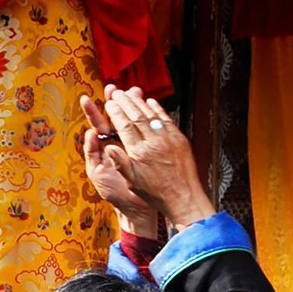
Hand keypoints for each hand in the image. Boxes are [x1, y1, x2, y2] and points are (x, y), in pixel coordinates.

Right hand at [80, 87, 215, 234]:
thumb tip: (108, 146)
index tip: (110, 103)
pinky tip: (150, 102)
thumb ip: (120, 162)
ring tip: (130, 93)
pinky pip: (166, 119)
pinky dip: (157, 108)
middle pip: (136, 116)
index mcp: (139, 153)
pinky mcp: (179, 140)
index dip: (116, 112)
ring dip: (139, 102)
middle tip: (117, 92)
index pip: (124, 126)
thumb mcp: (133, 182)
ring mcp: (168, 139)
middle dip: (125, 102)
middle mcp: (153, 143)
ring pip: (150, 115)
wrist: (184, 198)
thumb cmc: (157, 194)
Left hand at [81, 96, 157, 233]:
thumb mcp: (98, 175)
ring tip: (135, 91)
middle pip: (116, 117)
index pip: (97, 125)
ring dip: (133, 105)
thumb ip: (92, 154)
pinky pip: (147, 131)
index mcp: (105, 147)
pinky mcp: (148, 148)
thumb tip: (89, 134)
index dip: (92, 111)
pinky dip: (148, 118)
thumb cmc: (115, 193)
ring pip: (132, 120)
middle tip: (115, 88)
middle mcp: (118, 142)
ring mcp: (134, 144)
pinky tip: (150, 107)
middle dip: (116, 101)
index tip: (86, 98)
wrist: (137, 207)